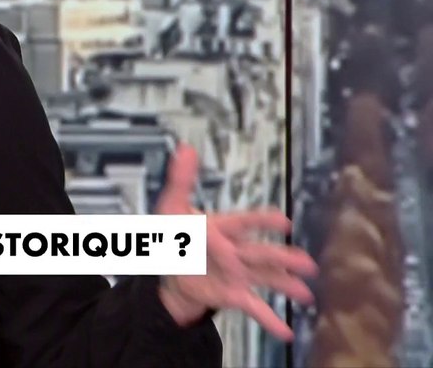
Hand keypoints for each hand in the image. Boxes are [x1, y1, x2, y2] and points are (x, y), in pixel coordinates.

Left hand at [153, 143, 318, 340]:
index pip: (244, 221)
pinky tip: (286, 331)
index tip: (282, 221)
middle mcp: (237, 250)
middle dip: (283, 258)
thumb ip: (180, 180)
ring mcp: (238, 273)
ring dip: (286, 286)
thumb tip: (184, 148)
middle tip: (308, 263)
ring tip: (306, 295)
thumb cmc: (177, 234)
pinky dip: (269, 319)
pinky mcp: (233, 293)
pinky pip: (254, 307)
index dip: (261, 221)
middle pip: (261, 253)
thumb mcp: (171, 207)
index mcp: (224, 228)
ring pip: (265, 278)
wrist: (172, 269)